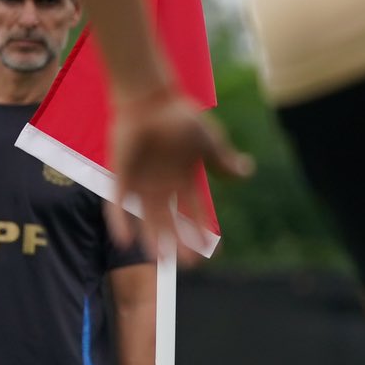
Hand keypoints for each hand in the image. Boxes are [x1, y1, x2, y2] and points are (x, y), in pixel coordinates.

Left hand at [110, 86, 252, 259]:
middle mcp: (162, 187)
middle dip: (179, 243)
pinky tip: (122, 238)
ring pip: (146, 218)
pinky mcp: (120, 176)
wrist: (149, 99)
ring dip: (152, 238)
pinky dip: (119, 221)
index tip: (212, 253)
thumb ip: (224, 160)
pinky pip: (117, 204)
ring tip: (160, 259)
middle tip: (186, 266)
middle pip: (171, 222)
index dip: (203, 233)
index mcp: (184, 181)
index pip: (195, 213)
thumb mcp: (209, 141)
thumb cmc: (180, 117)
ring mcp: (141, 183)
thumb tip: (247, 173)